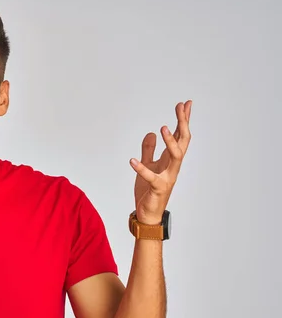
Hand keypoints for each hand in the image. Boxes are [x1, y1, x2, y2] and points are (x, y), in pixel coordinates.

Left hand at [130, 100, 191, 224]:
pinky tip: (132, 160)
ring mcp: (167, 177)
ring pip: (176, 156)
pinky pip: (151, 176)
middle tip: (181, 107)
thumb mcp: (147, 164)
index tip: (185, 104)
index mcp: (170, 160)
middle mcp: (172, 166)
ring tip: (162, 128)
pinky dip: (142, 168)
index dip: (183, 120)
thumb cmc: (148, 190)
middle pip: (183, 141)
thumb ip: (149, 150)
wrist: (147, 213)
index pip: (180, 136)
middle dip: (183, 123)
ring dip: (170, 141)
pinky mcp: (157, 188)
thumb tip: (151, 133)